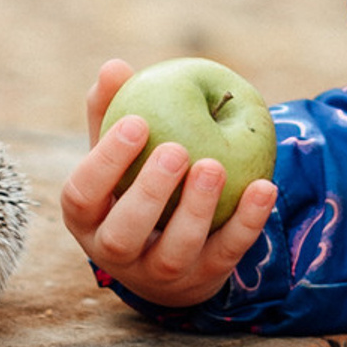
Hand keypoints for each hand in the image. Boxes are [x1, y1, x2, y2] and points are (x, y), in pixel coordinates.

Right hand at [60, 58, 278, 307]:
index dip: (106, 161)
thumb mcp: (119, 153)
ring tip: (214, 166)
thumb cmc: (134, 184)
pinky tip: (264, 187)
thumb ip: (113, 111)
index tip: (137, 122)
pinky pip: (227, 254)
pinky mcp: (205, 279)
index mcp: (87, 218)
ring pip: (174, 253)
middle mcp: (115, 253)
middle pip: (123, 235)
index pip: (82, 195)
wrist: (171, 253)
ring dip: (196, 210)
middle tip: (177, 150)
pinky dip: (247, 223)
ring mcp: (161, 273)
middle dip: (148, 193)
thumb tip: (114, 67)